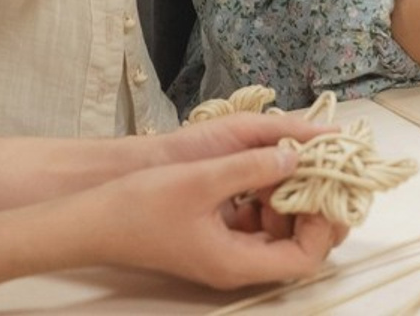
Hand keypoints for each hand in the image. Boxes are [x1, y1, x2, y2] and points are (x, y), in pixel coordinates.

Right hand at [102, 114, 346, 287]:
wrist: (95, 220)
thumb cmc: (141, 206)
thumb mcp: (201, 180)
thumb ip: (250, 168)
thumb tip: (294, 156)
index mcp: (236, 262)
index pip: (304, 258)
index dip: (322, 225)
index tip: (325, 185)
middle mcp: (235, 263)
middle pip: (294, 246)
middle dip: (311, 207)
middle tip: (317, 168)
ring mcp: (224, 252)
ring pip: (275, 232)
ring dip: (287, 198)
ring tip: (286, 162)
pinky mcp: (213, 236)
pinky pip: (253, 223)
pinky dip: (263, 197)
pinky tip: (258, 169)